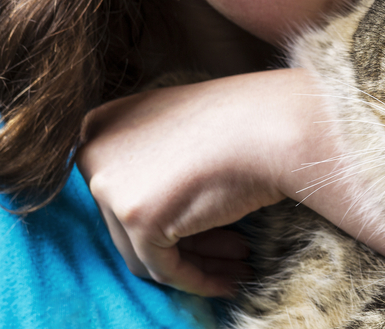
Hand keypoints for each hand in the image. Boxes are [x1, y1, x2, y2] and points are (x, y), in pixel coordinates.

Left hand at [78, 69, 319, 296]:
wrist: (274, 125)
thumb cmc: (246, 120)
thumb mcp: (183, 127)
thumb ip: (157, 158)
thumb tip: (160, 206)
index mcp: (102, 123)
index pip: (126, 186)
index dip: (169, 210)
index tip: (208, 222)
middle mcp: (95, 151)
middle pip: (131, 221)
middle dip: (189, 240)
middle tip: (234, 250)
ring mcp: (111, 185)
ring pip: (145, 249)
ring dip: (196, 262)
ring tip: (239, 266)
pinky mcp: (137, 217)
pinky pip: (165, 267)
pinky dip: (197, 279)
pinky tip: (231, 279)